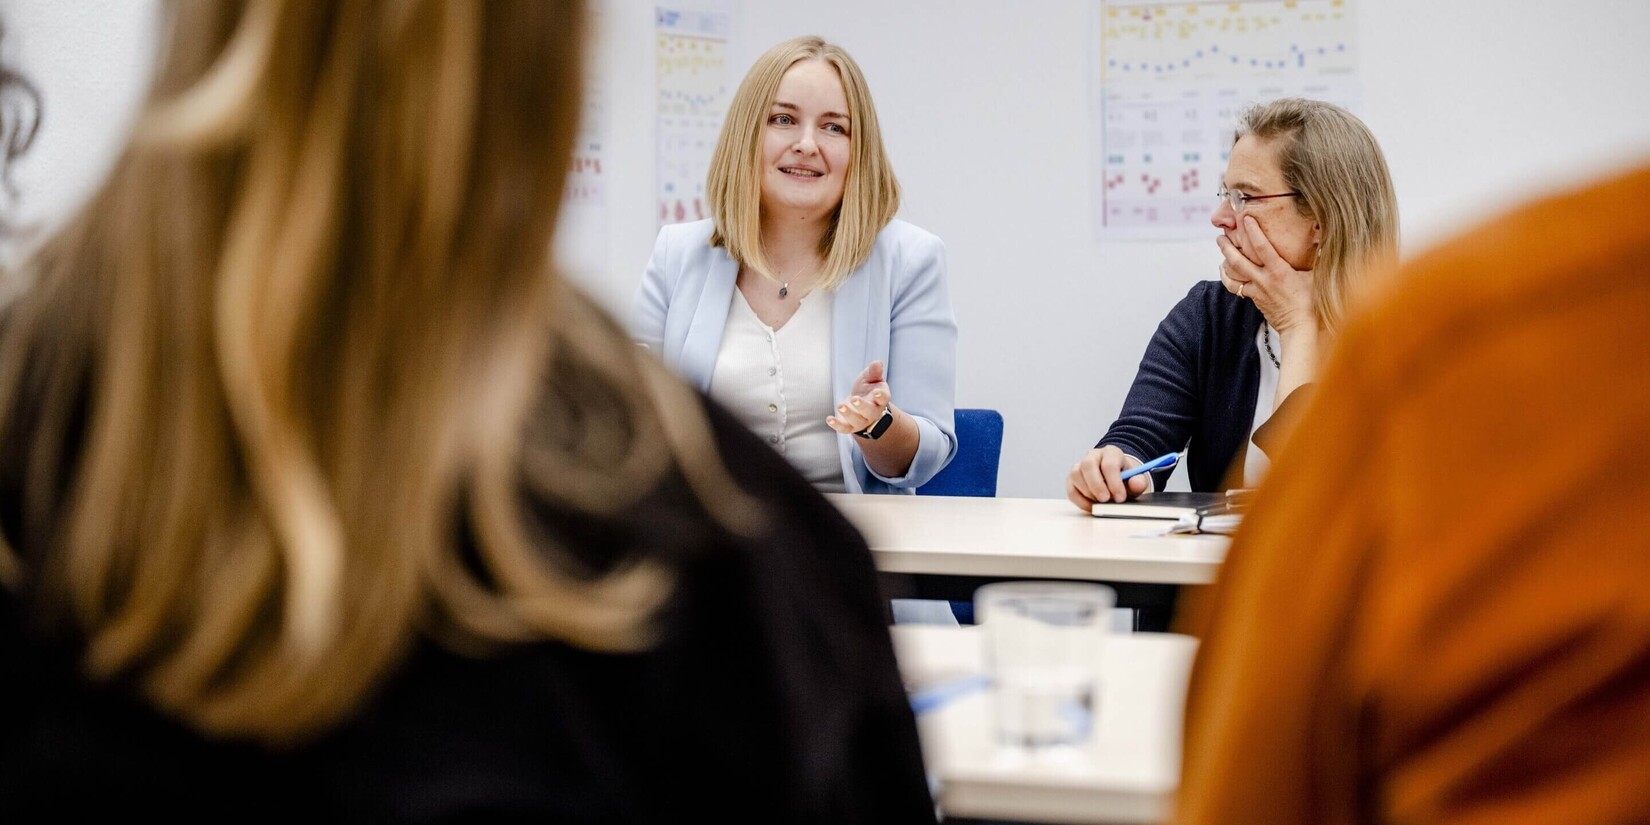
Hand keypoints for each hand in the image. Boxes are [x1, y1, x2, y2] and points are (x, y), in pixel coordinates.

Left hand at [826, 360, 892, 434]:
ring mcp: (861, 420)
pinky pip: (844, 428)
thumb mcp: (870, 378)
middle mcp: (872, 412)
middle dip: (862, 406)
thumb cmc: (867, 389)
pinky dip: (836, 425)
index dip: (881, 396)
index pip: (883, 398)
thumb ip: (874, 371)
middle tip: (854, 399)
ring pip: (856, 421)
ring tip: (840, 405)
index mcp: (880, 399)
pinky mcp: (849, 426)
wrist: (860, 405)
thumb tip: (877, 362)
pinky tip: (829, 419)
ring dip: (848, 414)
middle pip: (869, 411)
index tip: (877, 392)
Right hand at [1065, 445, 1149, 510]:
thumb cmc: (1124, 479)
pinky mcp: (1071, 480)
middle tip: (1106, 500)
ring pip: (1076, 476)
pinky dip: (1081, 501)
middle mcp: (1092, 456)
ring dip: (1089, 493)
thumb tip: (1137, 484)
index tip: (1120, 497)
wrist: (1114, 480)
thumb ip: (1138, 482)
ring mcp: (1079, 466)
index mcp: (1110, 453)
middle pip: (1088, 465)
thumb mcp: (1134, 480)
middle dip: (1097, 485)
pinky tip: (1092, 506)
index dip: (1114, 482)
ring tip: (1101, 503)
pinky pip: (1071, 490)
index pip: (1109, 464)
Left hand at [1217, 215, 1316, 334]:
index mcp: (1279, 271)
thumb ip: (1316, 256)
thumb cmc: (1312, 302)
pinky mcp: (1255, 300)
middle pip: (1238, 261)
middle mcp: (1264, 280)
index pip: (1262, 247)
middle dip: (1227, 247)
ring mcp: (1257, 291)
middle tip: (1220, 236)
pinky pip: (1237, 288)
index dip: (1252, 231)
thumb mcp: (1316, 276)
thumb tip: (1322, 237)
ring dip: (1224, 264)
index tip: (1245, 218)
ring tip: (1221, 254)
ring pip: (1233, 277)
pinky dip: (1230, 280)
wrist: (1300, 327)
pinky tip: (1226, 273)